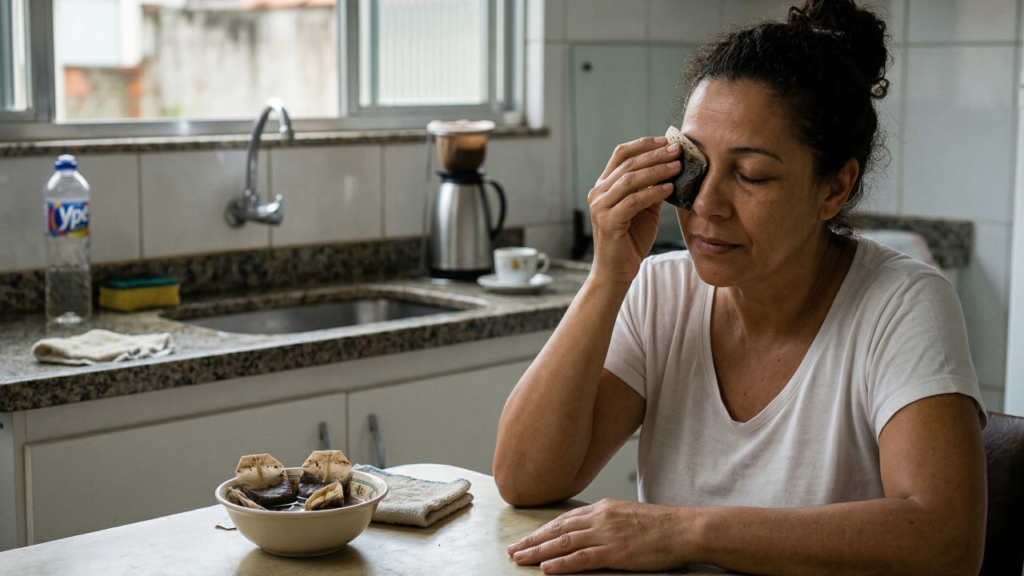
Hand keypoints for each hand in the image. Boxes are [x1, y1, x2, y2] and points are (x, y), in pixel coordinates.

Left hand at [506, 499, 694, 573]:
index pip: (565, 519)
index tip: (527, 537)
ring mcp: (606, 534)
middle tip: (513, 549)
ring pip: (563, 543)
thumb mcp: (628, 516)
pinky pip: (581, 559)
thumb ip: (607, 522)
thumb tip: (591, 532)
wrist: (683, 529)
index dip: (543, 530)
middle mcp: (600, 518)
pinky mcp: (614, 552)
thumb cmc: (661, 526)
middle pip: (558, 529)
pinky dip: (560, 564)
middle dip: (532, 540)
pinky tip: (545, 568)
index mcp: (603, 508)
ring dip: (538, 552)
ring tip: (520, 559)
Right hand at [588, 137, 680, 285]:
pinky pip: (633, 201)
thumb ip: (653, 188)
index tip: (666, 140)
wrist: (616, 270)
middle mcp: (598, 193)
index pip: (621, 154)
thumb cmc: (631, 239)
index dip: (644, 144)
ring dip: (657, 170)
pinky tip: (669, 188)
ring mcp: (600, 207)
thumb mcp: (645, 208)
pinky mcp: (608, 222)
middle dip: (655, 154)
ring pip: (630, 180)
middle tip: (677, 150)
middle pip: (628, 163)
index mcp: (605, 186)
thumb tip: (673, 166)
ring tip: (677, 166)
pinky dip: (653, 192)